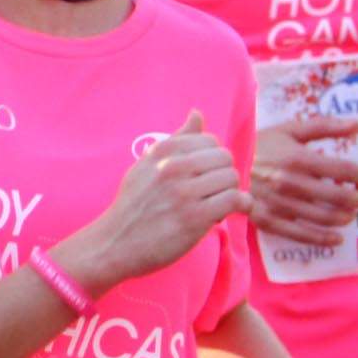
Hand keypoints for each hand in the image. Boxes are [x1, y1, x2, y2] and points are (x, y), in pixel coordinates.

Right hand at [65, 113, 246, 288]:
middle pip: (224, 158)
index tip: (206, 175)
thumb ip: (175, 140)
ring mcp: (184, 193)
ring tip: (221, 203)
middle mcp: (173, 168)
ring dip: (232, 191)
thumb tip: (197, 113)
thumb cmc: (133, 205)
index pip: (209, 141)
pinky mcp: (194, 218)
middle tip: (215, 191)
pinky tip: (237, 210)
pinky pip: (234, 200)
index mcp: (163, 152)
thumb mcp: (146, 165)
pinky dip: (243, 205)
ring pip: (231, 178)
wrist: (114, 243)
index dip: (213, 159)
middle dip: (224, 174)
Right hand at [247, 114, 357, 248]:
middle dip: (357, 198)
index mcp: (298, 158)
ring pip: (323, 217)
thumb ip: (324, 126)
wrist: (222, 166)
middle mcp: (291, 183)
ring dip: (344, 217)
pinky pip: (301, 235)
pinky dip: (323, 239)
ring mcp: (280, 204)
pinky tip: (336, 238)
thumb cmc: (259, 145)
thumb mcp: (289, 129)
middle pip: (337, 196)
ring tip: (351, 214)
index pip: (343, 169)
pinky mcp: (269, 220)